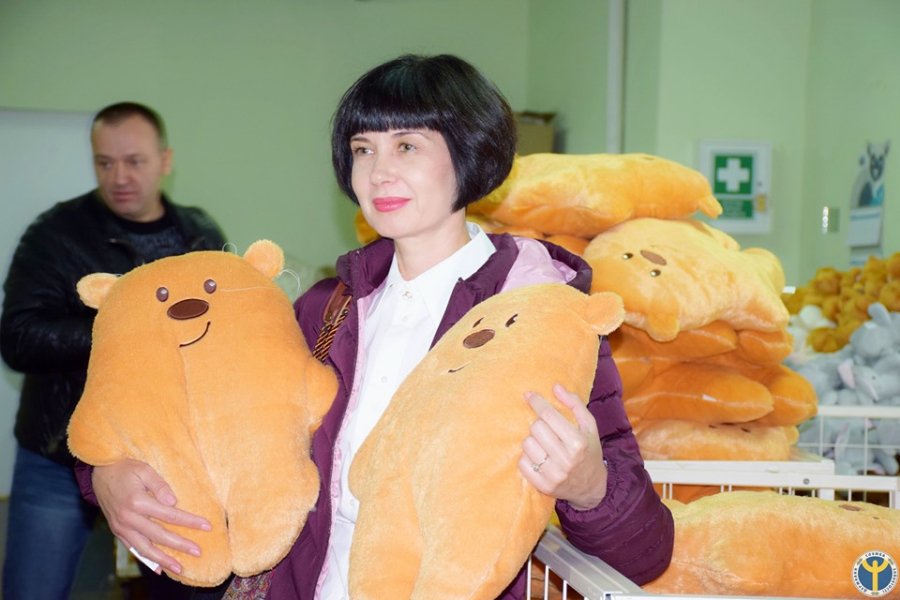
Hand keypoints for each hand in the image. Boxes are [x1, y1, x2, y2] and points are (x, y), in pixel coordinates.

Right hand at [93, 459, 210, 574]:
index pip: (169, 515)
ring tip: (179, 568)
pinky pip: (133, 549)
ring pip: (145, 548)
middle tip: (198, 551)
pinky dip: (146, 559)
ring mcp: (121, 527)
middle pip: (159, 535)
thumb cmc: (125, 468)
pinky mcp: (117, 531)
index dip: (189, 522)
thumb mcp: (145, 470)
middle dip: (180, 545)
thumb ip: (160, 486)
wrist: (99, 473)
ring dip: (163, 560)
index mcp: (137, 502)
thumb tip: (173, 502)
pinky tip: (158, 568)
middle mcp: (128, 518)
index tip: (206, 526)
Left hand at [519, 384, 607, 509]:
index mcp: (578, 442)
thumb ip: (574, 404)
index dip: (537, 402)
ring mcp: (554, 474)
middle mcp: (566, 459)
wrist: (592, 486)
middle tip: (546, 429)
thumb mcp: (589, 426)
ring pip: (527, 444)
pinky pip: (522, 463)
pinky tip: (539, 458)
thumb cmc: (589, 450)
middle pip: (536, 428)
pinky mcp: (543, 486)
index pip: (548, 415)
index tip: (529, 395)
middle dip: (539, 424)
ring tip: (543, 444)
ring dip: (532, 440)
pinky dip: (527, 457)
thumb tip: (555, 387)